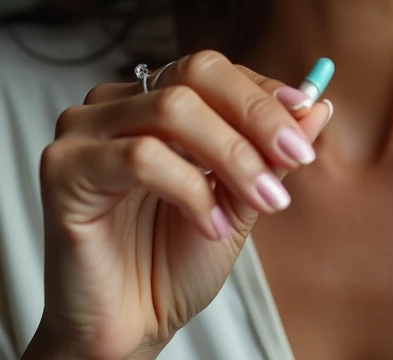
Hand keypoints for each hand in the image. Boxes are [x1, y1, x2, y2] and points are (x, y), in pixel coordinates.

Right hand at [31, 51, 331, 359]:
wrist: (128, 329)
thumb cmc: (173, 263)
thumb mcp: (239, 200)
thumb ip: (270, 152)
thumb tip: (320, 105)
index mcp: (153, 99)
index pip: (213, 70)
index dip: (263, 92)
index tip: (305, 116)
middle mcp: (115, 102)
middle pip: (194, 74)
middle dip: (255, 115)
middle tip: (294, 158)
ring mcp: (84, 130)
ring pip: (173, 109)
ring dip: (232, 155)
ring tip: (262, 201)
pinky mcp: (65, 168)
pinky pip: (140, 155)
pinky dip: (190, 188)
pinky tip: (211, 224)